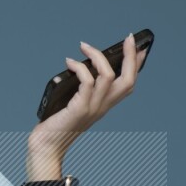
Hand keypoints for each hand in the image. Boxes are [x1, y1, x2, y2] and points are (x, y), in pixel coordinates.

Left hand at [28, 32, 148, 162]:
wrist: (46, 147)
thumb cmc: (56, 124)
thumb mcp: (75, 104)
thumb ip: (82, 90)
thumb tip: (82, 65)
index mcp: (104, 105)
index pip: (128, 84)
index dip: (137, 65)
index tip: (139, 47)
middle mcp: (103, 107)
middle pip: (128, 79)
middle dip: (131, 56)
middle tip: (128, 39)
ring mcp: (93, 108)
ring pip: (108, 76)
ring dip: (98, 55)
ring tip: (84, 46)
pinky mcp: (79, 108)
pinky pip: (87, 81)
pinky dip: (79, 67)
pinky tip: (70, 62)